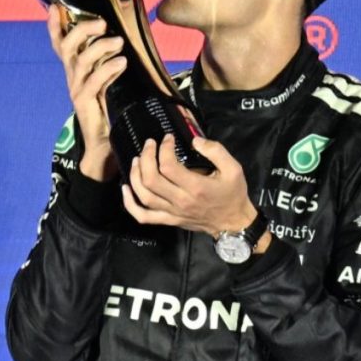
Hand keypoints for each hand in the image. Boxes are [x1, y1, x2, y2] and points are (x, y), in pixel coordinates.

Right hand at [47, 5, 124, 181]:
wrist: (101, 142)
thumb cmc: (106, 108)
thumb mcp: (105, 80)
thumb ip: (106, 62)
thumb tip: (117, 39)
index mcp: (75, 70)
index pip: (61, 45)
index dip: (55, 26)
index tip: (55, 6)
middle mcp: (72, 77)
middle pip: (68, 47)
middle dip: (82, 30)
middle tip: (102, 23)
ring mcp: (76, 89)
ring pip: (81, 61)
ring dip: (101, 48)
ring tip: (119, 42)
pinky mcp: (85, 102)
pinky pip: (94, 81)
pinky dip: (109, 69)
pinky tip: (121, 62)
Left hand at [121, 134, 256, 237]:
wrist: (233, 222)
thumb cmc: (233, 194)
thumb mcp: (234, 169)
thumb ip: (216, 151)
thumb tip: (195, 141)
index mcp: (196, 187)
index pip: (168, 166)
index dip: (164, 148)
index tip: (168, 138)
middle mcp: (180, 200)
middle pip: (151, 179)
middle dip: (146, 157)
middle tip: (149, 145)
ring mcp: (172, 212)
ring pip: (143, 195)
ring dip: (135, 175)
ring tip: (137, 160)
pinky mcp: (169, 220)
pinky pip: (143, 215)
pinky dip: (130, 203)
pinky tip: (126, 189)